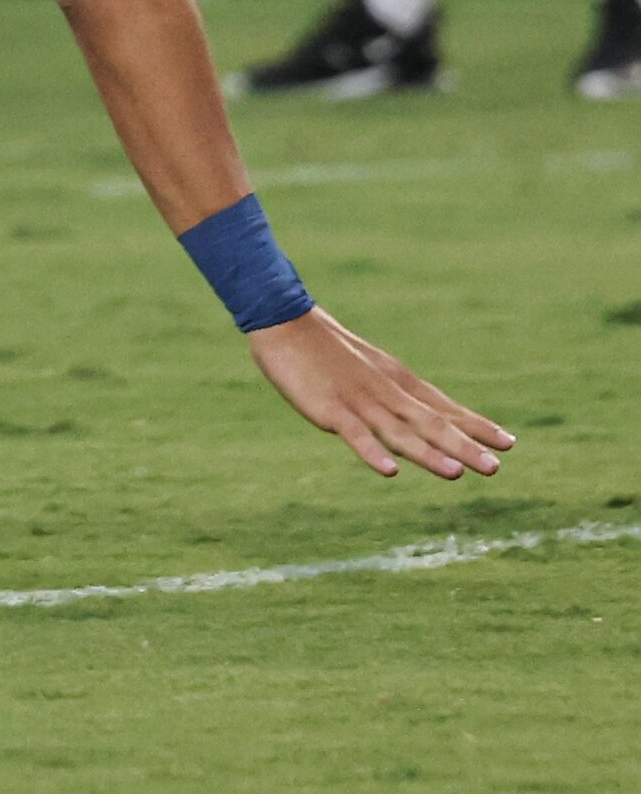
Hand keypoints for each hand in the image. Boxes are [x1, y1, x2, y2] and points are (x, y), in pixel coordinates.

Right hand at [246, 306, 512, 477]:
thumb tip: (415, 412)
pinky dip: (372, 452)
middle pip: (430, 423)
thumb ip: (391, 391)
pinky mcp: (329, 408)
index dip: (475, 425)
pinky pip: (355, 434)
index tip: (509, 443)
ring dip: (429, 453)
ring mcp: (358, 401)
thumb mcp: (368, 366)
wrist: (283, 319)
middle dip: (464, 446)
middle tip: (496, 467)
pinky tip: (390, 471)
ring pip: (400, 432)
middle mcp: (385, 392)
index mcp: (396, 382)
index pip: (443, 407)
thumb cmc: (324, 345)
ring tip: (458, 473)